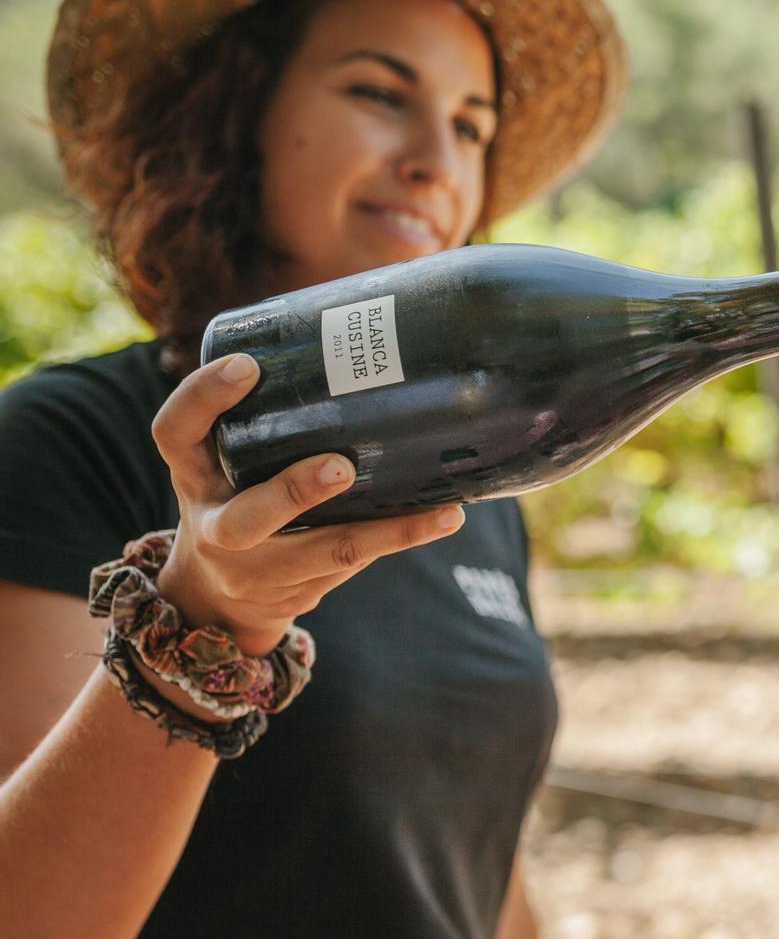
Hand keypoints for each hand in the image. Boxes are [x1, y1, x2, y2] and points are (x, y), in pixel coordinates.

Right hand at [148, 353, 466, 657]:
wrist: (220, 598)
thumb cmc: (237, 497)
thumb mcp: (226, 461)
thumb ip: (261, 420)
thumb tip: (354, 341)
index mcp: (193, 478)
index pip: (174, 433)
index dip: (202, 398)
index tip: (246, 364)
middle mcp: (216, 529)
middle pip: (246, 518)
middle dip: (293, 493)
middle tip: (341, 466)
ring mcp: (259, 569)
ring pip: (323, 554)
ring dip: (384, 531)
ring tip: (438, 509)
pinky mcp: (302, 589)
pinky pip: (356, 563)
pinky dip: (401, 537)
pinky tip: (444, 516)